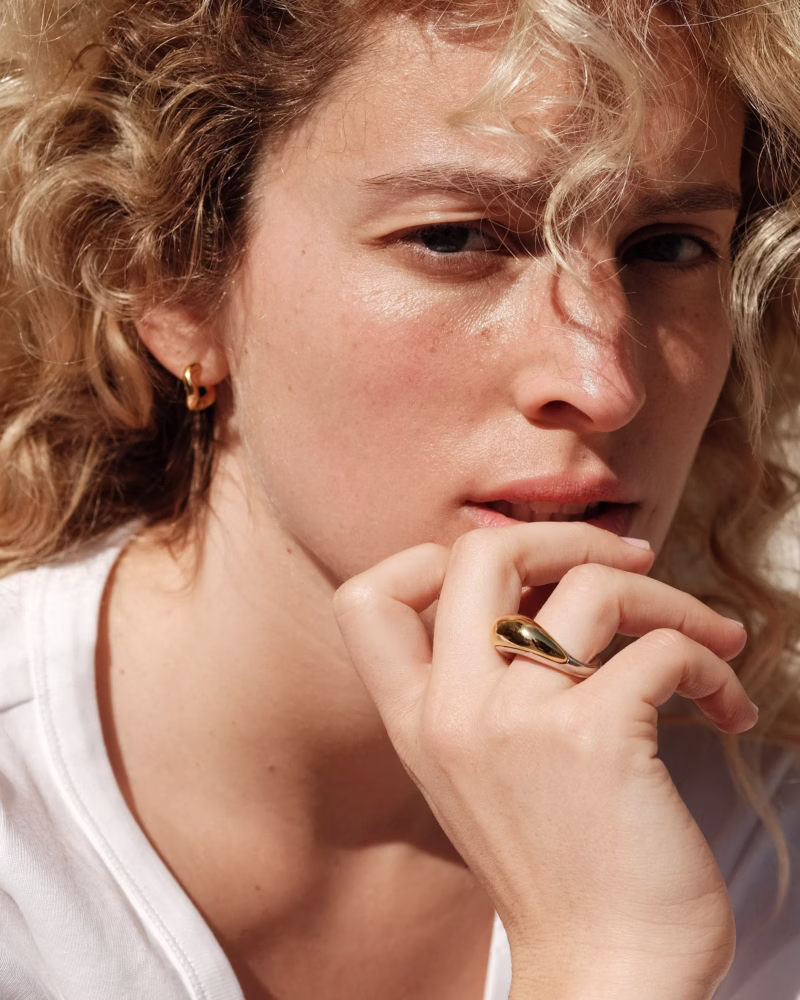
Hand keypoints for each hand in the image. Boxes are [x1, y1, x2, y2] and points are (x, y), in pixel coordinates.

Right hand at [333, 524, 754, 999]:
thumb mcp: (478, 776)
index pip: (364, 599)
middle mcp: (455, 712)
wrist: (608, 971)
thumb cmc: (558, 869)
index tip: (509, 579)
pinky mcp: (597, 736)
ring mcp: (520, 721)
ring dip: (667, 598)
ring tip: (707, 636)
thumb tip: (539, 601)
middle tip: (623, 557)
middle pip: (478, 552)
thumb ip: (478, 692)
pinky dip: (709, 662)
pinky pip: (662, 648)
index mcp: (416, 722)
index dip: (425, 560)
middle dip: (562, 533)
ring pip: (591, 584)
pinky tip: (726, 704)